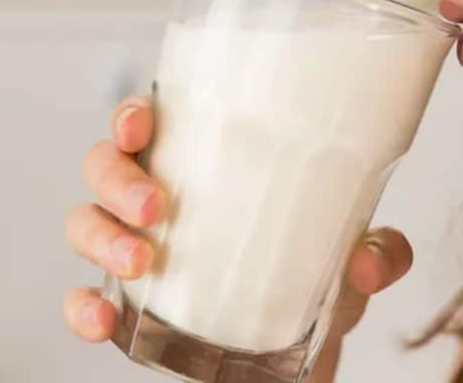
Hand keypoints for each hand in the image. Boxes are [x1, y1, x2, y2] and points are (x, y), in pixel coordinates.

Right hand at [63, 95, 413, 382]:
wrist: (301, 349)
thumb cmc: (314, 278)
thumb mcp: (354, 258)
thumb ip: (379, 254)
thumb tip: (367, 264)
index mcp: (207, 165)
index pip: (157, 121)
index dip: (134, 114)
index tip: (144, 121)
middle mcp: (162, 198)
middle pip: (106, 165)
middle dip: (117, 178)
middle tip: (156, 205)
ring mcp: (138, 249)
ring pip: (86, 222)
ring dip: (101, 237)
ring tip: (141, 261)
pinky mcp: (130, 304)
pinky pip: (84, 297)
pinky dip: (82, 307)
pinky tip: (103, 319)